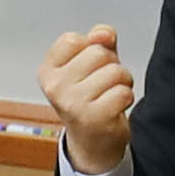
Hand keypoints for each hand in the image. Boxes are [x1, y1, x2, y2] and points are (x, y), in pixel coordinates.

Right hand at [39, 27, 139, 175]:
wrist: (93, 142)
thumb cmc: (91, 99)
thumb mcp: (89, 65)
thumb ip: (97, 41)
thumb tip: (103, 33)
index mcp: (48, 71)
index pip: (73, 40)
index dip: (90, 49)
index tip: (86, 68)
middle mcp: (55, 87)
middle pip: (98, 52)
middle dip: (110, 65)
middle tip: (102, 84)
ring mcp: (73, 103)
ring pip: (115, 71)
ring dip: (122, 82)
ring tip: (110, 95)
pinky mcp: (94, 118)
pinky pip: (124, 92)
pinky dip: (126, 98)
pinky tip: (115, 107)